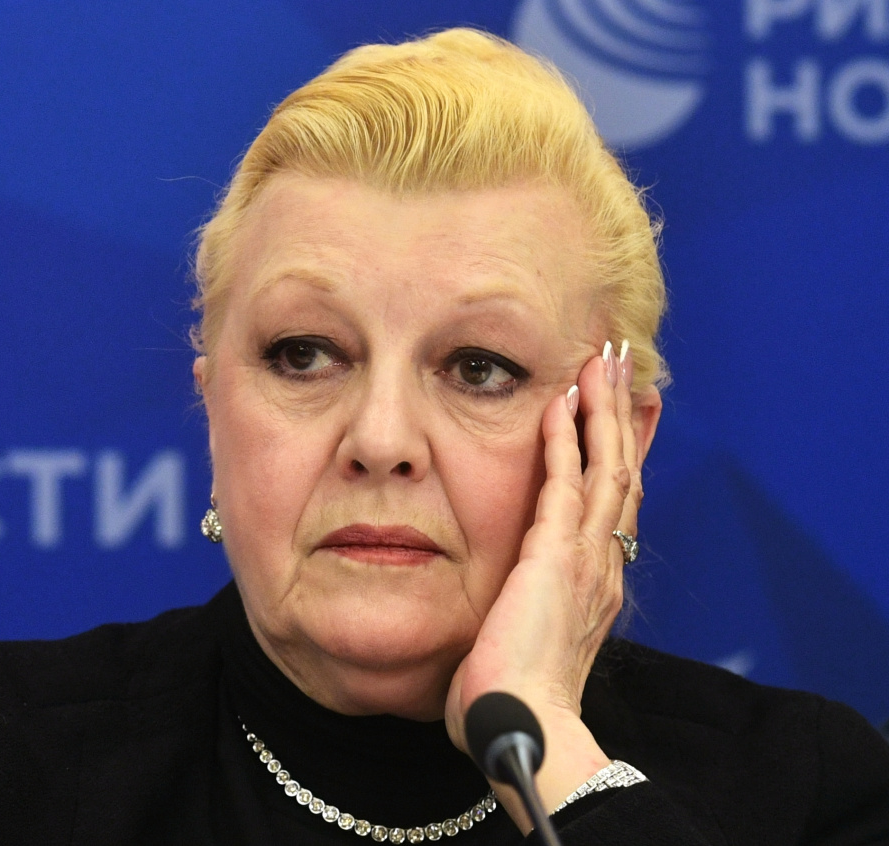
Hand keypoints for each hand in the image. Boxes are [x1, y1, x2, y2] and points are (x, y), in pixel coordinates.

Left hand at [444, 340, 657, 830]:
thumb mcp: (523, 642)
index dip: (619, 456)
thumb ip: (522, 613)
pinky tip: (560, 401)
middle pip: (623, 474)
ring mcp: (585, 557)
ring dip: (604, 412)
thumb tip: (501, 612)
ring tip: (602, 364)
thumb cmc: (512, 698)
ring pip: (608, 467)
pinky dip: (567, 438)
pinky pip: (567, 482)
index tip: (621, 416)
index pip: (615, 504)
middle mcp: (602, 564)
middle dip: (622, 419)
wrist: (523, 727)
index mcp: (594, 585)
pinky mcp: (557, 555)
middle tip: (620, 370)